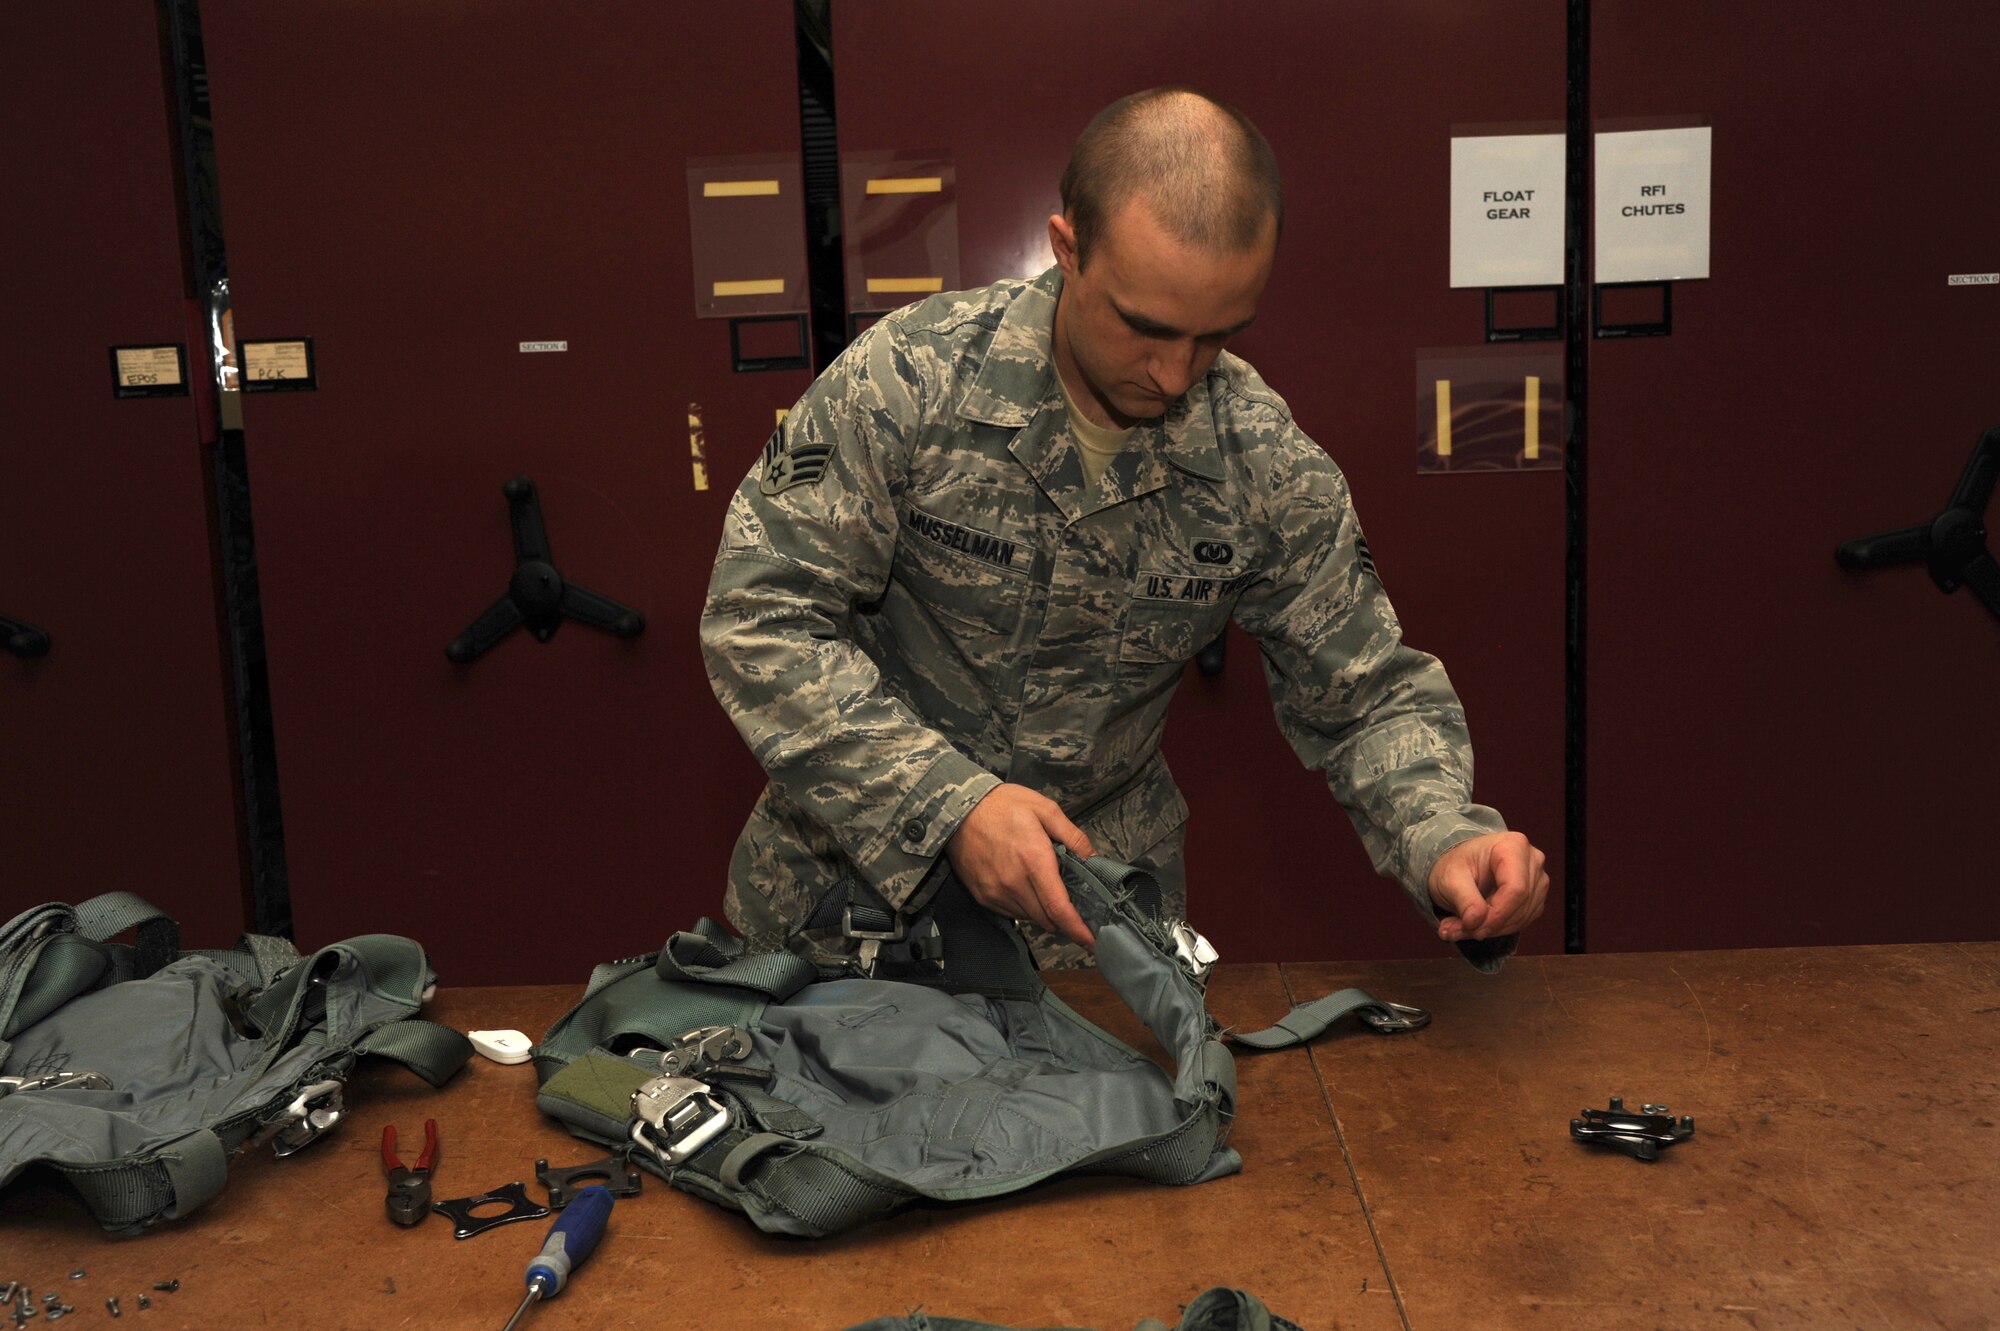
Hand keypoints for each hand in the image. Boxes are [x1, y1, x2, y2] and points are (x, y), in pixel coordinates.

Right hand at [945, 784, 1096, 948]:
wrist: (958, 809)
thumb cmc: (1003, 805)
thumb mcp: (1045, 809)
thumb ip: (1073, 836)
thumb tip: (1093, 860)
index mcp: (1033, 860)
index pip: (1058, 908)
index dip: (1077, 928)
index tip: (1091, 940)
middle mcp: (1013, 883)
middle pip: (1047, 919)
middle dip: (1063, 917)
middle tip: (1071, 901)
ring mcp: (995, 893)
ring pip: (1030, 917)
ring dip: (1043, 910)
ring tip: (1043, 886)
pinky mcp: (983, 896)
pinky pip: (1012, 913)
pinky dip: (1024, 906)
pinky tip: (1024, 885)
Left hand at [1426, 831, 1549, 943]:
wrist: (1460, 867)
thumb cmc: (1456, 866)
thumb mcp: (1450, 878)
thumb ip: (1464, 899)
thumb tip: (1475, 922)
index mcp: (1513, 846)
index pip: (1516, 888)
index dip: (1497, 914)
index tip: (1473, 928)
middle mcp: (1531, 860)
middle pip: (1520, 903)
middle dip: (1489, 924)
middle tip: (1457, 931)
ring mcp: (1537, 880)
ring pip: (1523, 916)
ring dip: (1491, 929)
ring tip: (1460, 928)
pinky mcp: (1535, 898)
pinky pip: (1523, 921)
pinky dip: (1498, 929)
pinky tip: (1477, 925)